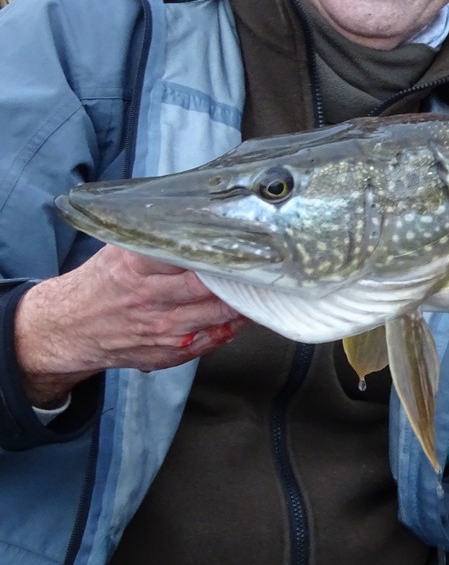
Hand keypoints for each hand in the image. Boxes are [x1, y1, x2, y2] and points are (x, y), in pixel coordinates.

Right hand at [15, 245, 247, 406]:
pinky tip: (243, 315)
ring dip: (243, 304)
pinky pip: (210, 341)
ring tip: (263, 288)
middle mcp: (149, 299)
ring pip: (216, 317)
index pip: (189, 255)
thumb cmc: (102, 282)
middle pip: (209, 288)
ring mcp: (160, 330)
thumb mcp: (121, 249)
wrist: (67, 327)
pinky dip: (230, 328)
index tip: (248, 242)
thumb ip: (157, 234)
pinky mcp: (167, 353)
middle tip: (266, 265)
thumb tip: (201, 211)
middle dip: (240, 278)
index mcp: (136, 267)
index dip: (222, 250)